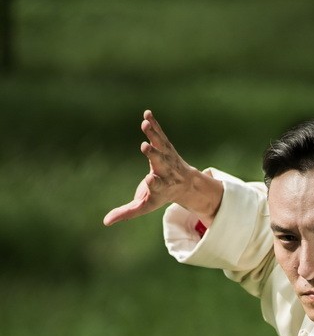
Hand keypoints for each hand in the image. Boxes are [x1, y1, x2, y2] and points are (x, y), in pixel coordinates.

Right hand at [103, 110, 222, 226]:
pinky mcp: (166, 146)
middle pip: (160, 163)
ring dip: (153, 135)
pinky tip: (147, 114)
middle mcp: (166, 172)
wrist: (186, 184)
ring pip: (161, 145)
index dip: (153, 183)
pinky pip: (160, 134)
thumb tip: (105, 222)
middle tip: (145, 147)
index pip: (156, 186)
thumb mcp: (145, 206)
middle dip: (154, 155)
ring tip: (145, 123)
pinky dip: (154, 125)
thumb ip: (126, 212)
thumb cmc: (161, 196)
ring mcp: (167, 157)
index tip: (149, 180)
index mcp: (160, 188)